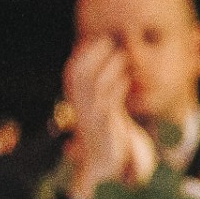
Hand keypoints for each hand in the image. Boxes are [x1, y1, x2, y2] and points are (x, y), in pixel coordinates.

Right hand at [61, 37, 150, 198]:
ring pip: (95, 88)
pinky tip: (126, 78)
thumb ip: (105, 81)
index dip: (84, 54)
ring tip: (122, 56)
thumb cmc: (105, 126)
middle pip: (80, 76)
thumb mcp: (103, 103)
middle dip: (94, 57)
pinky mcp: (105, 127)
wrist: (105, 160)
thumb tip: (110, 54)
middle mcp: (80, 106)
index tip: (98, 38)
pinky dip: (116, 89)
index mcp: (78, 100)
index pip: (74, 72)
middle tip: (109, 40)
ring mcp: (91, 117)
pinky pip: (107, 105)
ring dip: (109, 69)